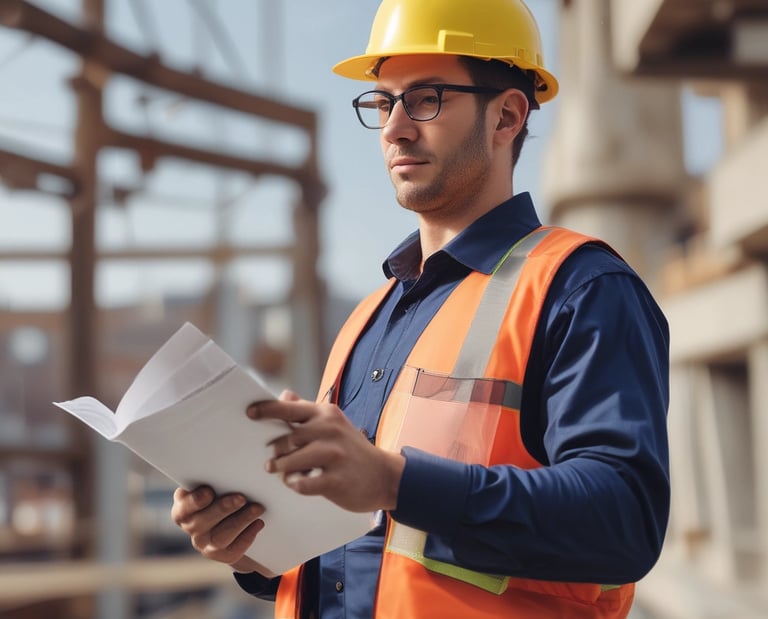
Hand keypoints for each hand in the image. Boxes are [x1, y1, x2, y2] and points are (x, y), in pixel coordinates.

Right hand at [170, 485, 266, 572]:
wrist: (234, 517)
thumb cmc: (222, 491)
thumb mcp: (215, 484)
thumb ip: (215, 479)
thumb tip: (228, 466)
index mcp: (183, 509)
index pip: (182, 509)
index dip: (194, 502)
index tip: (209, 491)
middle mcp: (192, 528)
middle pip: (202, 523)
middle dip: (223, 509)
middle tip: (241, 497)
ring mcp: (205, 544)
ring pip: (220, 538)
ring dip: (241, 521)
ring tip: (258, 508)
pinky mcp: (222, 555)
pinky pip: (233, 550)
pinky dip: (247, 536)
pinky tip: (259, 523)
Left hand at [247, 390, 404, 512]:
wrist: (385, 476)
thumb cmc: (353, 449)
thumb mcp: (334, 423)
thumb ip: (308, 410)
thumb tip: (284, 394)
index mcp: (326, 414)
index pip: (289, 408)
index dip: (267, 410)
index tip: (250, 413)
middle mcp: (330, 430)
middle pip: (286, 439)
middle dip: (276, 451)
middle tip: (273, 460)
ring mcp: (335, 455)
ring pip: (291, 462)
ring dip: (282, 469)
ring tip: (282, 473)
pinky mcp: (337, 480)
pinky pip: (303, 484)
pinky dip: (296, 485)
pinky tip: (299, 483)